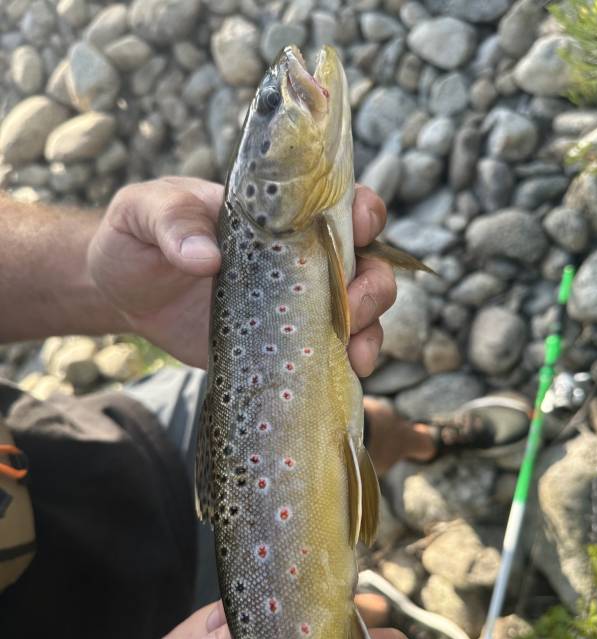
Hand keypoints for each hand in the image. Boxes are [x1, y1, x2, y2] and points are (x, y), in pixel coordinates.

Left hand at [87, 178, 395, 372]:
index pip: (338, 204)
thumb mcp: (144, 212)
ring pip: (358, 312)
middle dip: (372, 285)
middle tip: (349, 310)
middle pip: (364, 264)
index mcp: (276, 216)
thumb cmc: (137, 236)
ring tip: (356, 356)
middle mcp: (297, 258)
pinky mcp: (280, 341)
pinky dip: (346, 361)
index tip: (361, 232)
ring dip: (369, 331)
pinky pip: (327, 350)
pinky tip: (348, 373)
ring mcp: (293, 303)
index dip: (364, 214)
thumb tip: (206, 257)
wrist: (122, 292)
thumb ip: (172, 222)